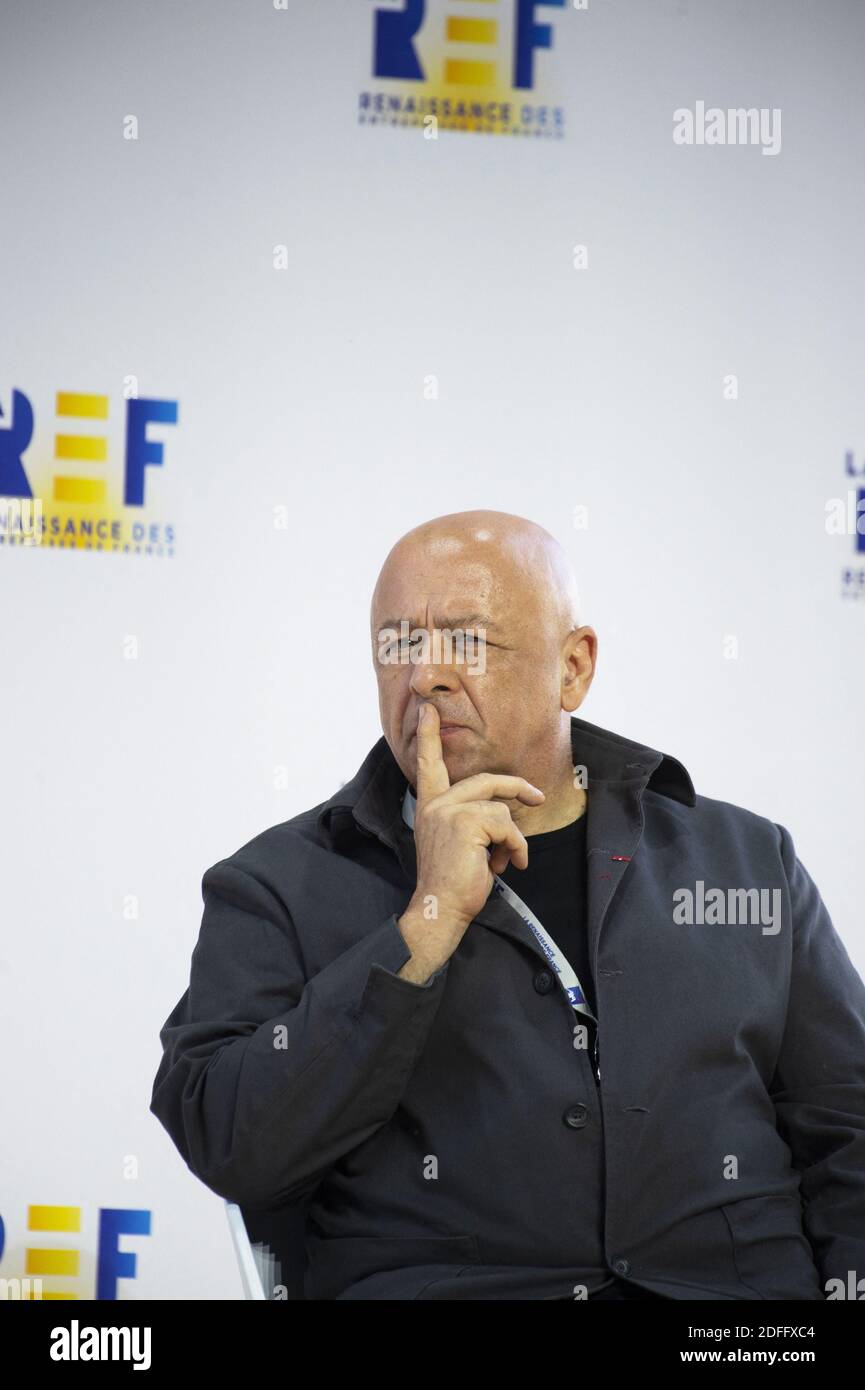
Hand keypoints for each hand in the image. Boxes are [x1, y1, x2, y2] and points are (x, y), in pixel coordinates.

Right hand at [410, 702, 544, 928]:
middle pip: (486, 781)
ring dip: (511, 839)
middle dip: (517, 788)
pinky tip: (506, 865)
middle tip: (537, 798)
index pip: (428, 764)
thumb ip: (470, 818)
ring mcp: (450, 810)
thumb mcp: (457, 841)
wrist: (441, 907)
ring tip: (503, 861)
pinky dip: (515, 848)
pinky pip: (507, 827)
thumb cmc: (453, 880)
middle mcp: (436, 803)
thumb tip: (506, 811)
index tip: (428, 710)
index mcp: (430, 805)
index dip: (430, 736)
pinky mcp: (466, 822)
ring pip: (501, 810)